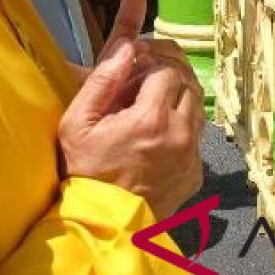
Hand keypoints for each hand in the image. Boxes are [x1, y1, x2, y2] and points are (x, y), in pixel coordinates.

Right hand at [59, 0, 204, 218]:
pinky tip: (159, 129)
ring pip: (197, 107)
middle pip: (189, 84)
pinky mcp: (195, 174)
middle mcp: (180, 136)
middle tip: (145, 74)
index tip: (134, 65)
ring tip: (152, 98)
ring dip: (179, 95)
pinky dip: (183, 124)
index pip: (167, 70)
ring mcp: (191, 157)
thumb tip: (126, 47)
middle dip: (168, 73)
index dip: (151, 61)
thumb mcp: (77, 123)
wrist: (100, 227)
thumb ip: (102, 80)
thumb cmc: (83, 173)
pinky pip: (197, 136)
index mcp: (152, 119)